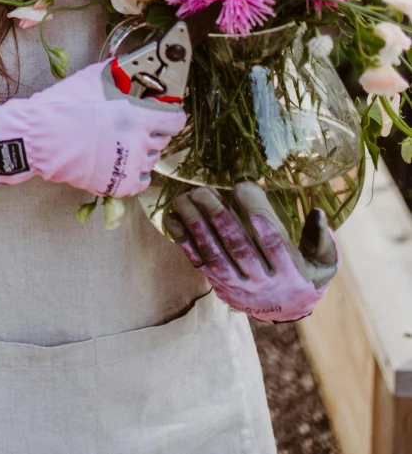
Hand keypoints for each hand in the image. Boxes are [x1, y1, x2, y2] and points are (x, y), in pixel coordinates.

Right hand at [0, 59, 184, 195]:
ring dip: (143, 150)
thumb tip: (126, 64)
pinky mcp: (118, 185)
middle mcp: (139, 144)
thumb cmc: (67, 106)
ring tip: (125, 142)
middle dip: (153, 130)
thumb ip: (116, 72)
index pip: (176, 120)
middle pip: (163, 139)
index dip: (170, 113)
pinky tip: (122, 161)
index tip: (163, 111)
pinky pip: (140, 181)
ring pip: (151, 159)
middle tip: (136, 123)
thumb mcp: (93, 79)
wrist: (43, 138)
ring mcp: (129, 167)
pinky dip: (135, 172)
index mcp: (139, 116)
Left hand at [162, 182, 337, 322]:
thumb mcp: (324, 262)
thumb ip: (322, 238)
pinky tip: (172, 219)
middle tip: (203, 190)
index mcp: (291, 272)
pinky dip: (183, 240)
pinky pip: (199, 262)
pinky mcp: (220, 285)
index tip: (241, 185)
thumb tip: (318, 213)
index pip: (272, 239)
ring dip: (196, 225)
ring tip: (184, 198)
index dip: (256, 212)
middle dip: (218, 215)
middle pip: (238, 246)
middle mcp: (263, 283)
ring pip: (214, 254)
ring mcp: (239, 287)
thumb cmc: (306, 274)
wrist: (287, 310)